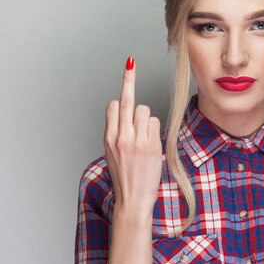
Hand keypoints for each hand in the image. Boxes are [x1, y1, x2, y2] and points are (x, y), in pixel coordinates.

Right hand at [104, 56, 162, 213]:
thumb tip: (121, 110)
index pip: (113, 105)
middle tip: (129, 63)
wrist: (132, 201)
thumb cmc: (124, 177)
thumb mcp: (111, 153)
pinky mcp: (151, 146)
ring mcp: (136, 141)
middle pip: (127, 100)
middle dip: (128, 79)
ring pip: (143, 110)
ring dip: (145, 118)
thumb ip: (116, 131)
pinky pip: (154, 122)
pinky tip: (151, 142)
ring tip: (143, 136)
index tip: (124, 76)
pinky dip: (153, 129)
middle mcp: (120, 137)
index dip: (121, 95)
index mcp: (108, 138)